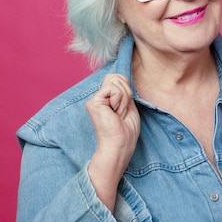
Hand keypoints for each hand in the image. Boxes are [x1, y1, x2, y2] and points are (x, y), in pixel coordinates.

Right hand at [86, 73, 139, 210]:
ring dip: (124, 98)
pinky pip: (113, 88)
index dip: (127, 89)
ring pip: (116, 81)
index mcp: (107, 97)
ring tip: (119, 113)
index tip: (125, 107)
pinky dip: (120, 100)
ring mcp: (95, 99)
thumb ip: (123, 90)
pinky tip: (115, 112)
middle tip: (122, 110)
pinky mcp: (93, 102)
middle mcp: (99, 96)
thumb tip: (120, 77)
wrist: (120, 144)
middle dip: (127, 92)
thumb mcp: (128, 104)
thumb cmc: (126, 129)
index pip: (118, 78)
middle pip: (117, 77)